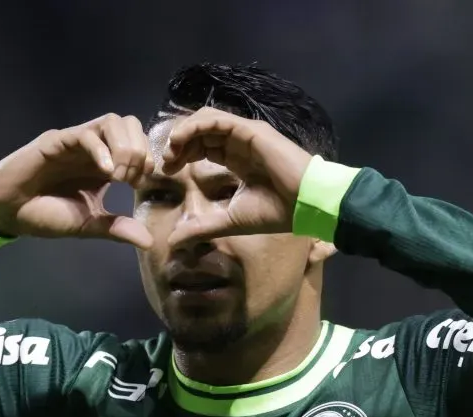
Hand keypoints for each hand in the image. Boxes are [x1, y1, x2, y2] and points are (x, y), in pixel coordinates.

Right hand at [0, 114, 154, 247]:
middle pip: (130, 124)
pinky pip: (84, 134)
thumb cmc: (45, 215)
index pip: (138, 142)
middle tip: (129, 180)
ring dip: (124, 146)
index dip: (146, 160)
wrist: (8, 212)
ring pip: (111, 121)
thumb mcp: (87, 226)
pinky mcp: (56, 141)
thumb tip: (149, 242)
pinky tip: (106, 172)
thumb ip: (116, 229)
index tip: (139, 184)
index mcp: (105, 164)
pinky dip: (101, 150)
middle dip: (139, 151)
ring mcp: (75, 142)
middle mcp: (93, 148)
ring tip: (118, 175)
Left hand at [162, 107, 314, 244]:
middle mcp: (239, 143)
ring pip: (205, 120)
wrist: (306, 206)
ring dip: (183, 132)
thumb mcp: (230, 221)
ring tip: (171, 151)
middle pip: (200, 132)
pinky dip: (194, 126)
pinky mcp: (250, 130)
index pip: (203, 146)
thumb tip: (174, 241)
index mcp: (237, 159)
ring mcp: (245, 134)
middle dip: (178, 144)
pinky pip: (216, 119)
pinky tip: (181, 141)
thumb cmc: (276, 212)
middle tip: (166, 162)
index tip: (167, 171)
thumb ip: (202, 227)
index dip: (182, 154)